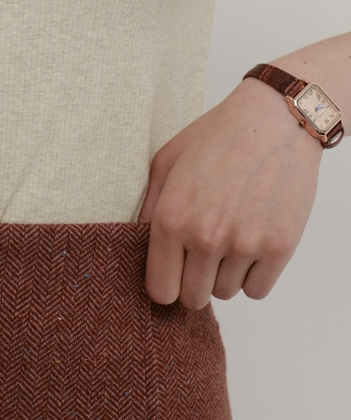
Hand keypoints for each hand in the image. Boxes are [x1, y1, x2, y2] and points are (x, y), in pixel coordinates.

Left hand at [136, 78, 322, 308]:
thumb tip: (139, 245)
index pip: (160, 290)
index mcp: (171, 218)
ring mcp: (244, 245)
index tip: (172, 271)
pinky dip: (253, 275)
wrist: (273, 120)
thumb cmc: (217, 137)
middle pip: (193, 298)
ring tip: (229, 236)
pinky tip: (251, 243)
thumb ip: (149, 207)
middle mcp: (205, 237)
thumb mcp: (166, 161)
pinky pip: (257, 290)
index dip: (165, 283)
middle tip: (202, 252)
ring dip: (225, 274)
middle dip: (195, 280)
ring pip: (226, 294)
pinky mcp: (279, 247)